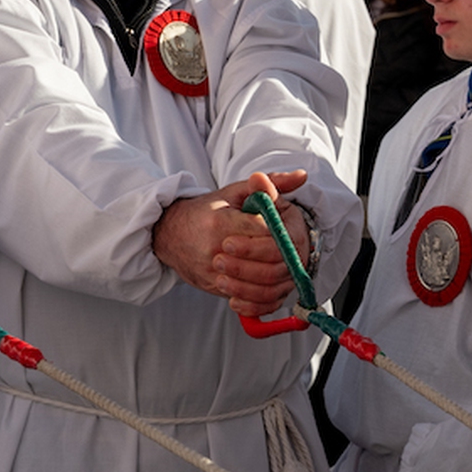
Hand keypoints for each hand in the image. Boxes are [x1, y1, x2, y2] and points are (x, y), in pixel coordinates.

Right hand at [153, 170, 311, 315]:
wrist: (169, 234)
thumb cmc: (207, 210)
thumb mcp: (235, 192)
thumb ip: (269, 185)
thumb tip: (302, 176)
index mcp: (220, 221)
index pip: (263, 229)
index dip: (279, 231)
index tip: (284, 229)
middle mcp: (214, 247)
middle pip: (263, 258)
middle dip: (281, 255)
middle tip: (289, 250)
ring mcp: (212, 270)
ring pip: (255, 282)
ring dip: (274, 276)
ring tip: (281, 266)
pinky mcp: (212, 285)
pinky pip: (243, 295)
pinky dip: (260, 292)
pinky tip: (268, 282)